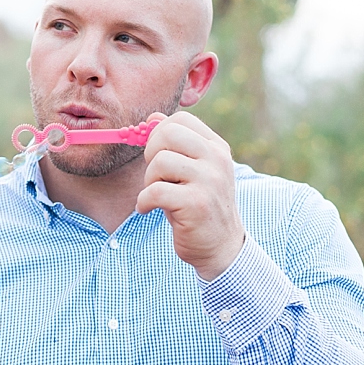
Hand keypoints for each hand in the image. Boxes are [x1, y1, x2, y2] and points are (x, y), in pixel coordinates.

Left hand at [135, 111, 245, 279]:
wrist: (220, 246)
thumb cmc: (198, 205)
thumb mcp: (191, 170)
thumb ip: (176, 145)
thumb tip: (153, 117)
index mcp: (216, 148)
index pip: (181, 119)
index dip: (159, 133)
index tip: (157, 155)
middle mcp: (217, 160)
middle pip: (167, 134)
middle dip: (151, 154)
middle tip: (155, 175)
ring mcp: (209, 181)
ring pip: (159, 162)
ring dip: (149, 180)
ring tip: (157, 194)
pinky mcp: (196, 203)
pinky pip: (154, 191)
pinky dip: (143, 202)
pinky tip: (148, 209)